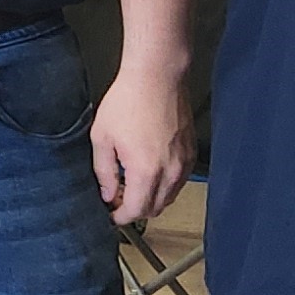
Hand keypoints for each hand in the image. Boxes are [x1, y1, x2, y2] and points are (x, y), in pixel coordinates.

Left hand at [92, 66, 195, 225]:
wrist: (157, 77)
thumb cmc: (128, 101)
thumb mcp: (102, 138)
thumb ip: (104, 172)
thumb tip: (108, 195)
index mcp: (146, 171)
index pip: (136, 211)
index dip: (120, 217)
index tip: (111, 214)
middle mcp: (170, 172)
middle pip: (155, 208)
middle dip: (135, 208)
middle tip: (117, 196)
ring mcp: (184, 163)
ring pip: (169, 196)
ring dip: (151, 197)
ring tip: (132, 182)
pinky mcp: (191, 152)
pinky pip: (179, 181)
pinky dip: (165, 184)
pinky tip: (150, 170)